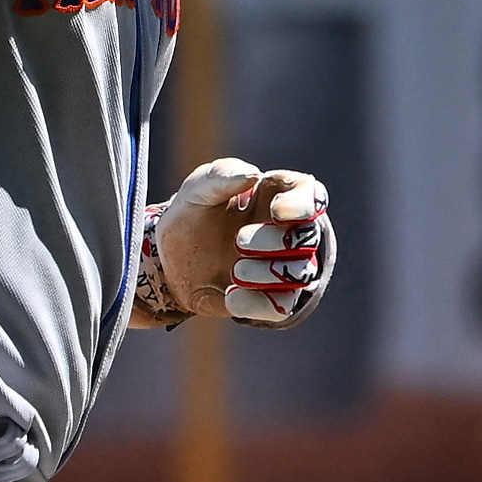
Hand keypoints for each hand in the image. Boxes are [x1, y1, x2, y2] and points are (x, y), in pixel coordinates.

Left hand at [139, 159, 339, 327]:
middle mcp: (289, 231)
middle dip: (275, 240)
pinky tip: (231, 296)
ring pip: (301, 274)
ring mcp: (283, 267)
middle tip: (239, 240)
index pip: (310, 194)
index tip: (278, 211)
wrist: (170, 260)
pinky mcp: (271, 299)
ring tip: (235, 270)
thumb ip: (223, 174)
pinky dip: (257, 302)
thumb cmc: (193, 214)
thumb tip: (253, 175)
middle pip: (307, 236)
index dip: (303, 204)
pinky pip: (281, 307)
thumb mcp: (199, 188)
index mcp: (277, 195)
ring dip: (267, 272)